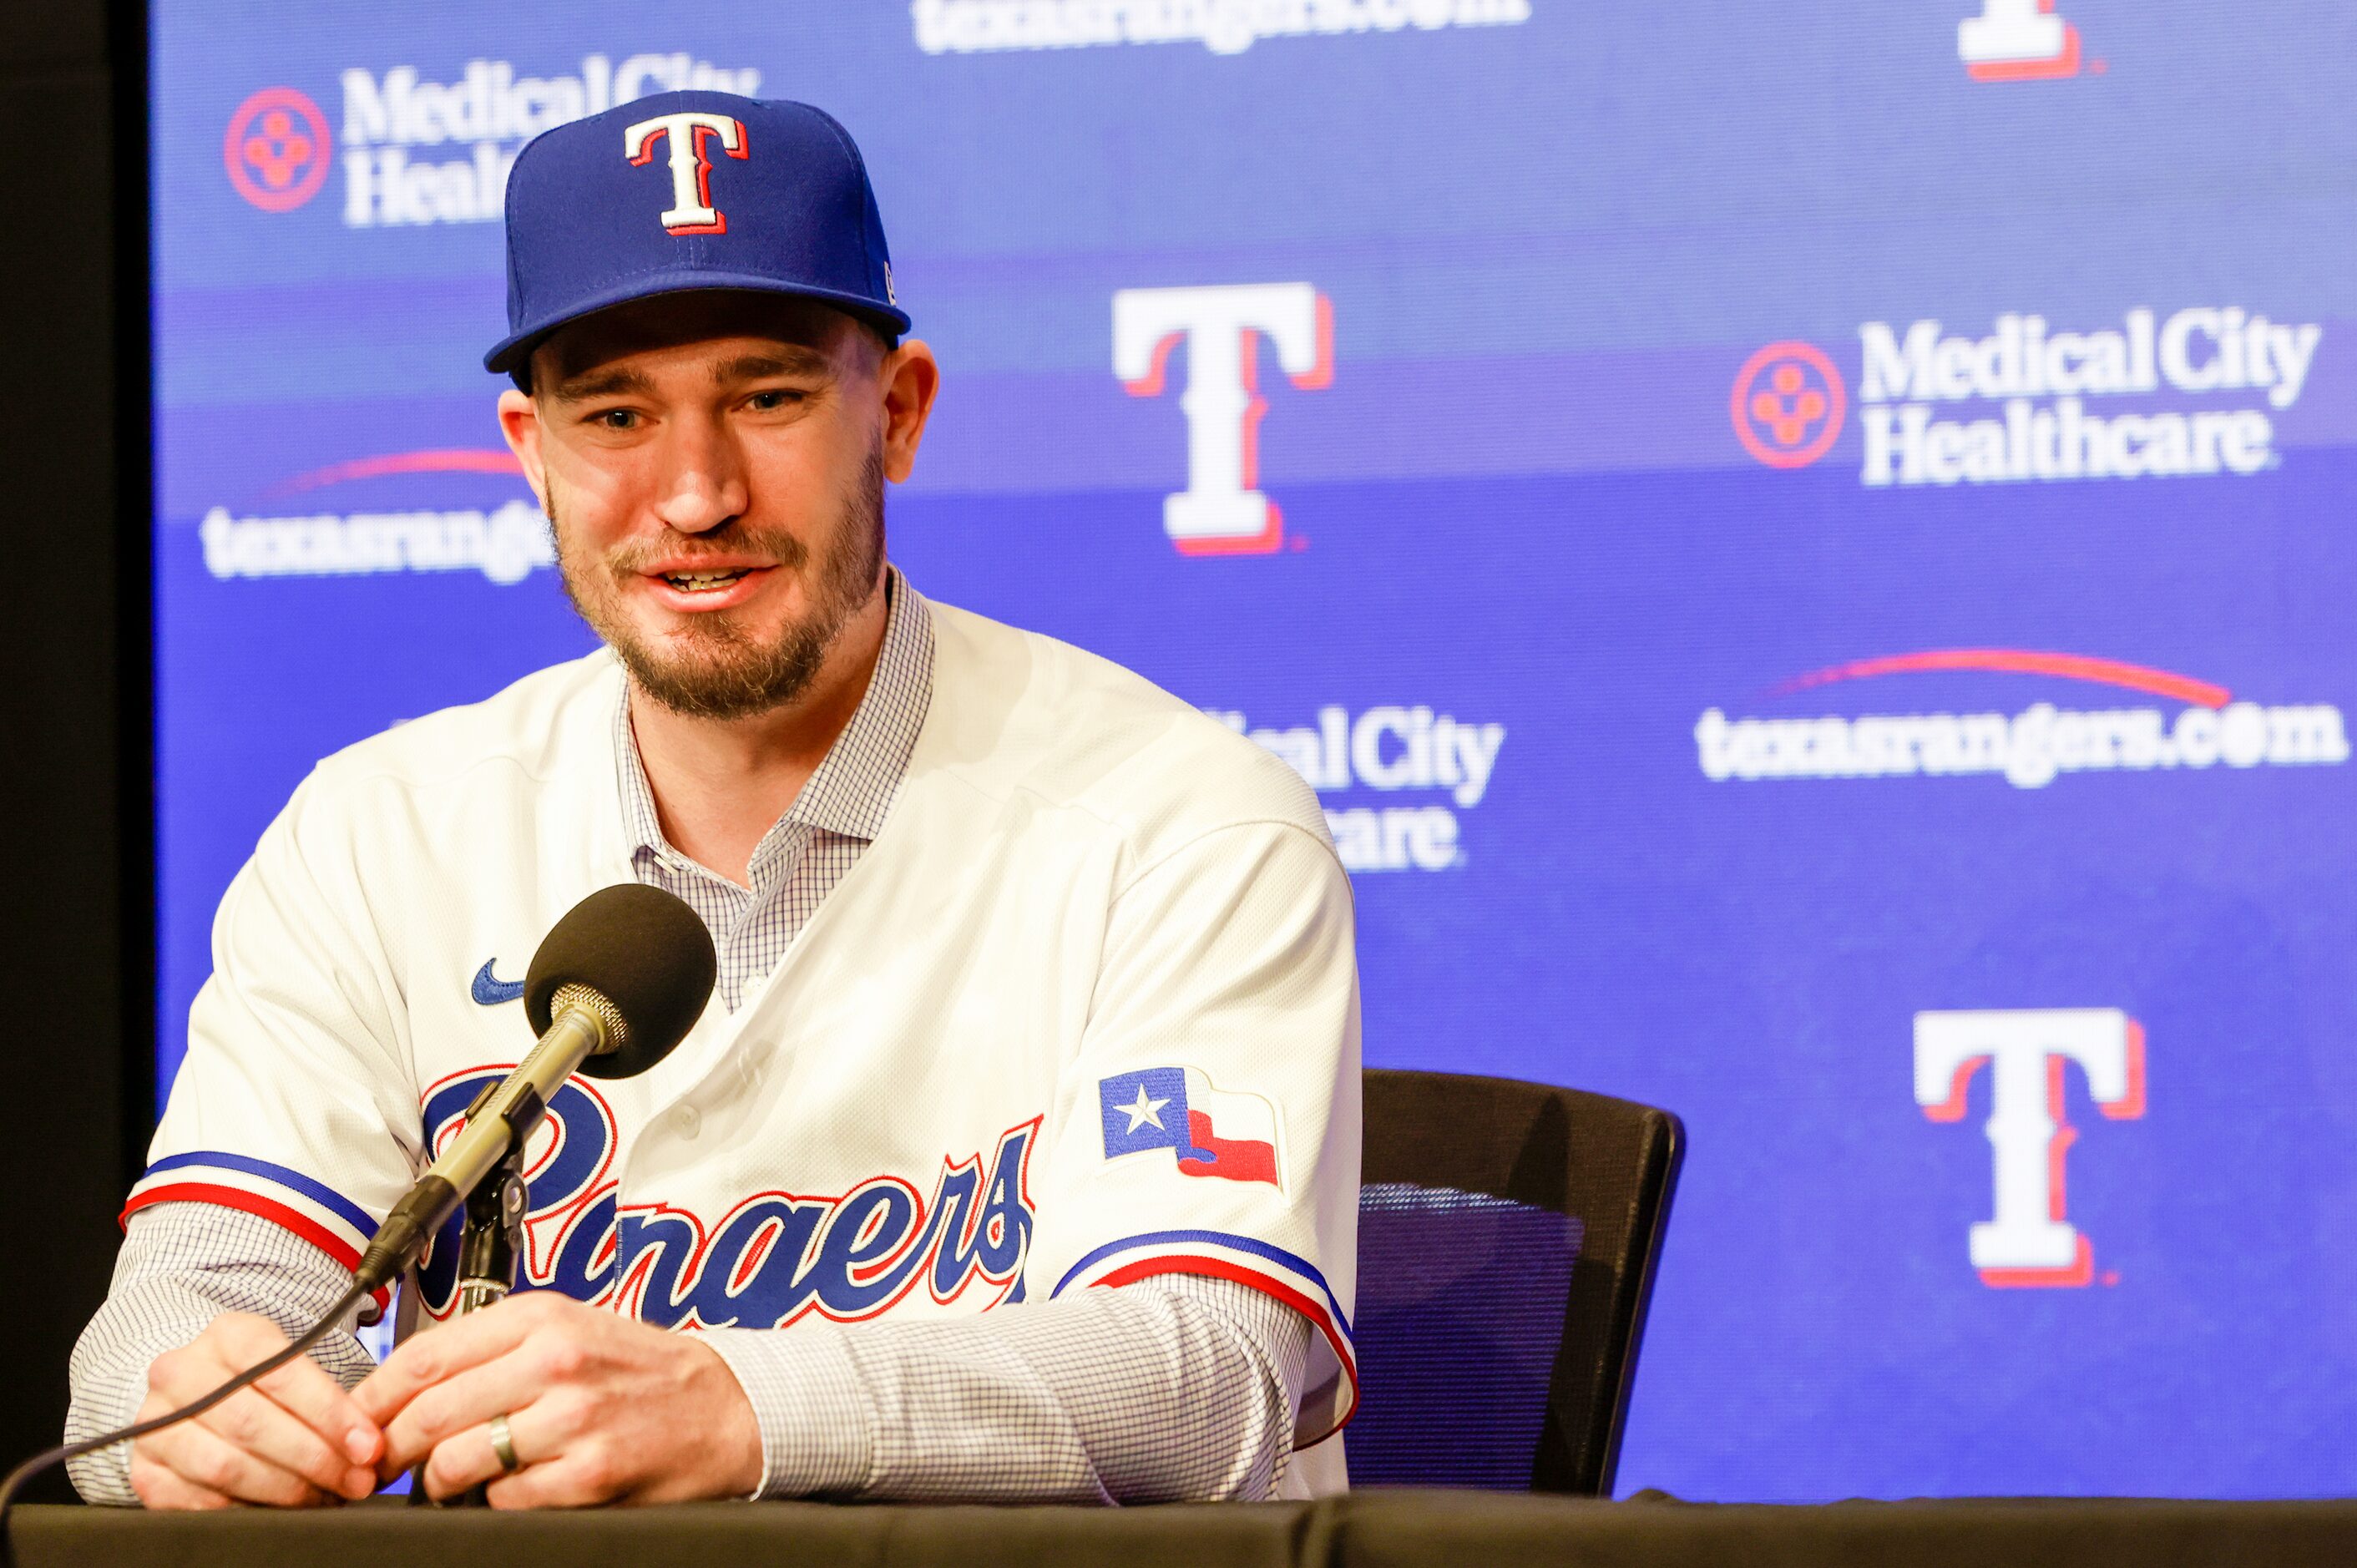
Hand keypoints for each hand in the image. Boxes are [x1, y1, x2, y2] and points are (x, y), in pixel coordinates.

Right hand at [129, 1312, 383, 1509]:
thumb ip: (324, 1396)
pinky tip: (279, 1510)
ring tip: (323, 1497)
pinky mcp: (145, 1470)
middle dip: (314, 1459)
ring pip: (225, 1466)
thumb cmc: (257, 1379)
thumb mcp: (289, 1364)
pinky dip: (245, 1510)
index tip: (366, 1446)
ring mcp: (155, 1423)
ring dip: (284, 1489)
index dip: (330, 1414)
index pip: (282, 1373)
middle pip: (253, 1424)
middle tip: (354, 1480)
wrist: (192, 1392)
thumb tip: (367, 1444)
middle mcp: (181, 1373)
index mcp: (227, 1335)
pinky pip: (197, 1500)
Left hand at [355, 1292, 762, 1506]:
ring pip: (456, 1461)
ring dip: (439, 1481)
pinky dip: (496, 1501)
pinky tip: (512, 1488)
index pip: (425, 1355)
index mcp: (542, 1317)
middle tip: (387, 1464)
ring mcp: (573, 1418)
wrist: (723, 1407)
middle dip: (394, 1448)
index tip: (360, 1420)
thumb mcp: (569, 1330)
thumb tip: (407, 1387)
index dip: (376, 1396)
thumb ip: (494, 1349)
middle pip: (428, 1412)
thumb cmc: (638, 1370)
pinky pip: (504, 1498)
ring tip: (449, 1481)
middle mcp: (555, 1360)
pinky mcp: (589, 1473)